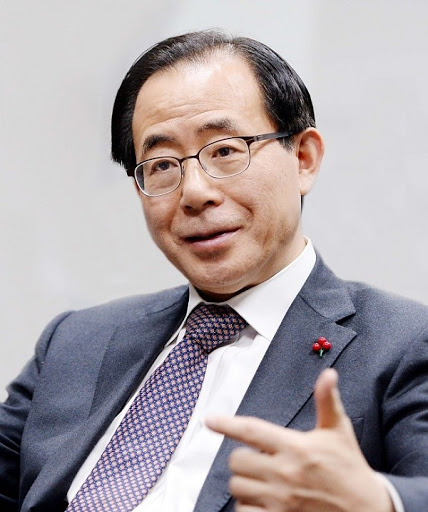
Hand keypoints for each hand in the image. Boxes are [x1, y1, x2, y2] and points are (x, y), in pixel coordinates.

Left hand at [206, 369, 393, 511]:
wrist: (367, 510)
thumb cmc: (350, 469)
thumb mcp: (338, 431)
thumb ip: (327, 401)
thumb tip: (328, 374)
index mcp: (296, 447)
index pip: (251, 431)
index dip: (227, 423)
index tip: (210, 419)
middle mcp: (284, 474)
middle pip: (237, 460)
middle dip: (243, 457)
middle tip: (259, 458)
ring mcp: (280, 501)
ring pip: (237, 487)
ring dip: (244, 482)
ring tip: (263, 480)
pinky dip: (247, 506)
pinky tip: (262, 500)